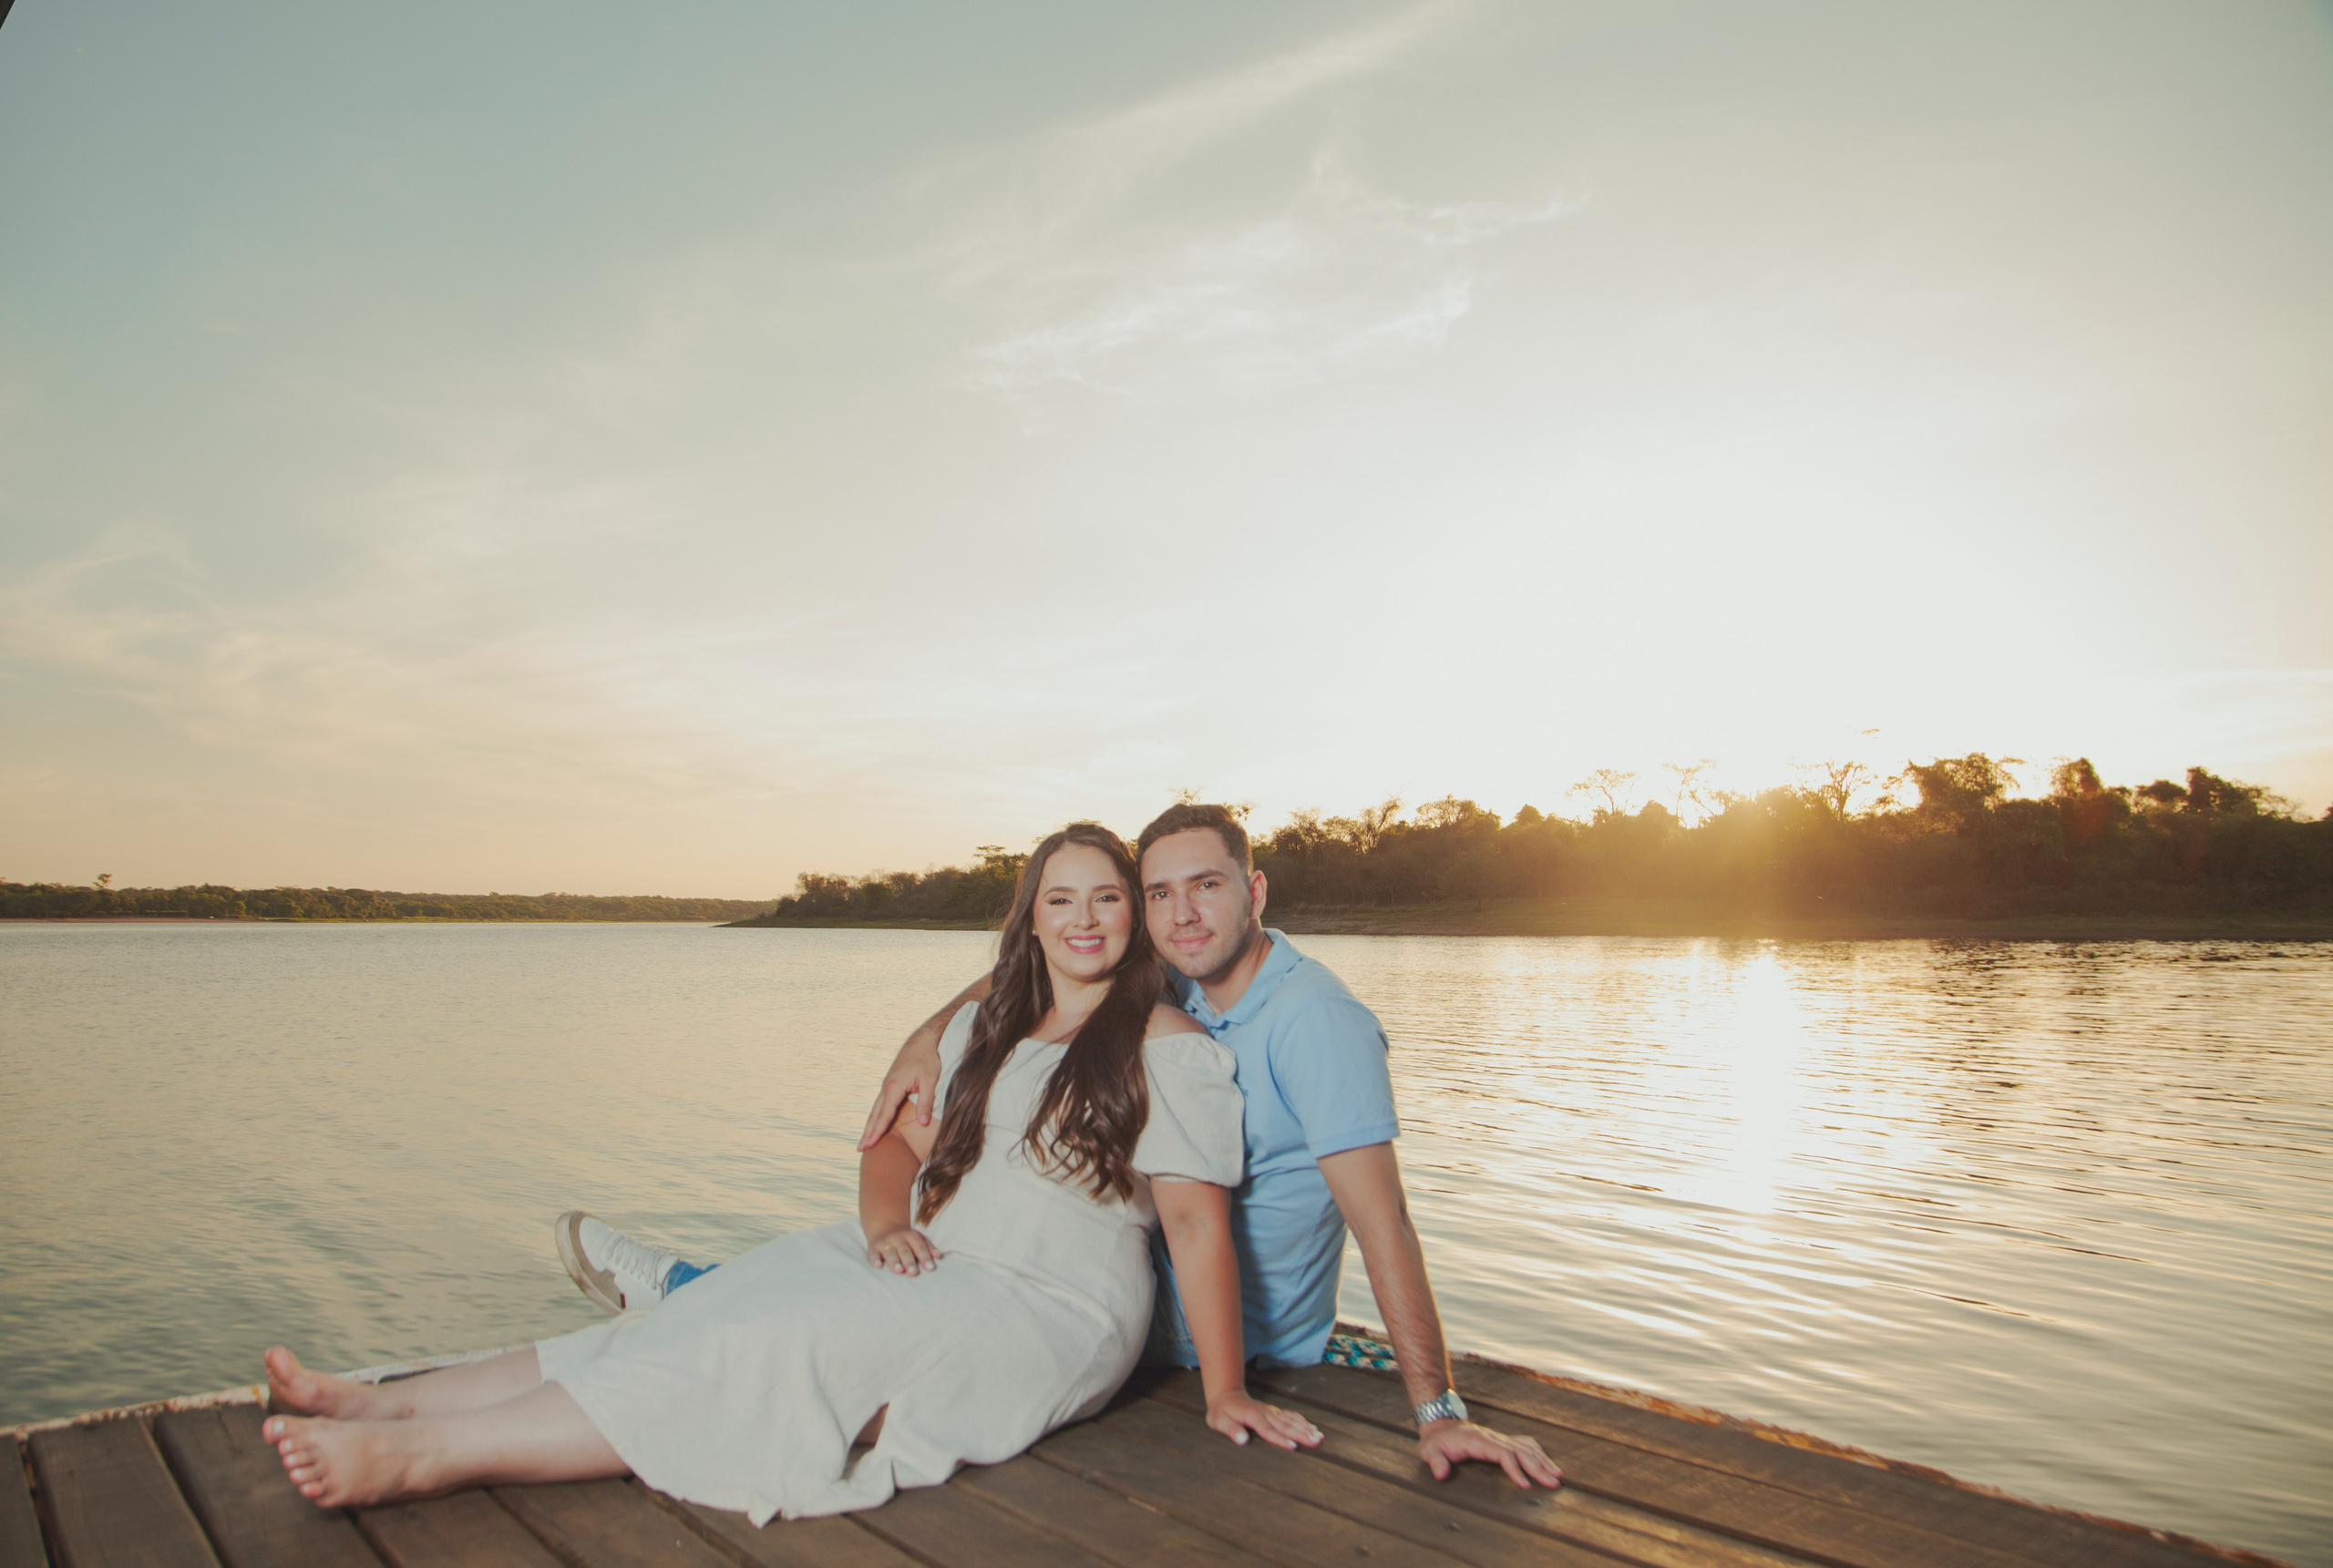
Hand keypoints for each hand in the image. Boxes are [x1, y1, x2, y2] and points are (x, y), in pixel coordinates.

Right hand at [857, 1040, 944, 1149]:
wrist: (922, 1041)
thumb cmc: (928, 1059)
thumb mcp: (931, 1080)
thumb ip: (927, 1101)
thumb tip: (923, 1123)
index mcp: (894, 1087)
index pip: (885, 1114)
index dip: (878, 1131)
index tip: (870, 1145)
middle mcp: (886, 1087)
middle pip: (875, 1115)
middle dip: (868, 1132)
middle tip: (861, 1149)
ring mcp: (887, 1086)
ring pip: (875, 1110)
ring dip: (869, 1126)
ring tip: (864, 1142)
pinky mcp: (890, 1085)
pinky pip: (880, 1105)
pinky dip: (875, 1117)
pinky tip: (874, 1125)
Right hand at [865, 1225, 939, 1275]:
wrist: (884, 1227)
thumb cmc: (905, 1239)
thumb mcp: (918, 1239)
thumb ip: (928, 1247)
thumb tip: (938, 1256)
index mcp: (911, 1236)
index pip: (920, 1247)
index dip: (925, 1257)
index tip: (931, 1268)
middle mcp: (898, 1238)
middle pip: (905, 1250)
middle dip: (909, 1261)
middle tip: (914, 1273)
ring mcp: (885, 1242)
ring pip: (890, 1252)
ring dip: (894, 1261)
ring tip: (899, 1270)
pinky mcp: (873, 1247)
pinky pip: (873, 1253)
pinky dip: (874, 1259)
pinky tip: (878, 1265)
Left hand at [1204, 1389, 1323, 1450]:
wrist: (1226, 1394)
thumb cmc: (1221, 1411)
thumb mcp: (1219, 1421)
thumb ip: (1231, 1430)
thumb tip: (1242, 1440)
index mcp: (1252, 1416)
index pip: (1268, 1430)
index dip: (1280, 1439)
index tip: (1293, 1447)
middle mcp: (1265, 1412)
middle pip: (1285, 1425)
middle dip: (1302, 1434)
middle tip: (1317, 1441)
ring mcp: (1271, 1411)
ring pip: (1291, 1420)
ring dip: (1306, 1428)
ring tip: (1319, 1436)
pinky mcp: (1274, 1411)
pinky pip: (1290, 1416)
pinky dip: (1302, 1421)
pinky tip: (1312, 1427)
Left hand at [1418, 1419, 1562, 1487]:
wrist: (1440, 1425)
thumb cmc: (1436, 1441)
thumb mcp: (1429, 1451)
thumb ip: (1435, 1461)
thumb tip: (1441, 1474)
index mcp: (1479, 1441)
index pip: (1503, 1454)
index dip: (1514, 1469)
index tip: (1524, 1485)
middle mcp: (1493, 1438)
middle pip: (1521, 1451)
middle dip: (1538, 1467)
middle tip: (1553, 1483)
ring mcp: (1499, 1438)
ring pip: (1526, 1447)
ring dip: (1543, 1460)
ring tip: (1558, 1475)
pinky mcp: (1502, 1441)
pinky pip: (1524, 1444)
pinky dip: (1538, 1453)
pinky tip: (1547, 1463)